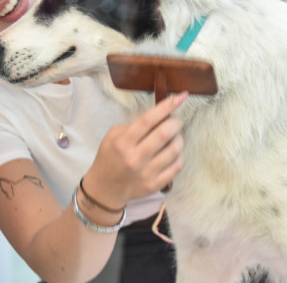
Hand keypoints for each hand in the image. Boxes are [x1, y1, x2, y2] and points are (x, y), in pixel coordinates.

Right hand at [82, 91, 186, 208]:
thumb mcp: (113, 136)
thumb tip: (160, 115)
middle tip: (176, 120)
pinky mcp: (155, 185)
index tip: (181, 97)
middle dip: (176, 121)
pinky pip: (177, 166)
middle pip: (164, 134)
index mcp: (123, 142)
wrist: (105, 188)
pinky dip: (180, 155)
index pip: (148, 120)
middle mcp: (135, 158)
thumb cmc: (110, 157)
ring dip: (179, 138)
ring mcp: (146, 173)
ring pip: (174, 150)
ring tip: (174, 136)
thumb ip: (134, 125)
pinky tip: (174, 151)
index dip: (167, 106)